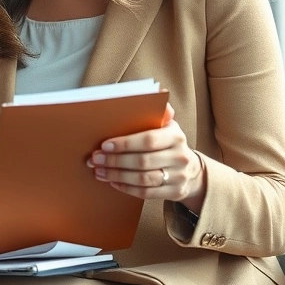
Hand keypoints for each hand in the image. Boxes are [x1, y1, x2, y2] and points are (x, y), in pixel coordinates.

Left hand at [87, 104, 206, 210]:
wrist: (189, 169)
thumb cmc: (168, 142)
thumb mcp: (166, 125)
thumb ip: (158, 111)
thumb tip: (158, 90)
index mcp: (176, 136)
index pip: (148, 140)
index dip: (125, 143)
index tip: (104, 144)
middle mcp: (180, 157)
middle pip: (143, 161)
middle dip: (115, 161)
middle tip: (95, 159)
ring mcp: (179, 177)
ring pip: (143, 179)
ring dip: (117, 175)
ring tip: (99, 171)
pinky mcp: (175, 192)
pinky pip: (147, 193)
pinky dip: (127, 188)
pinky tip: (112, 182)